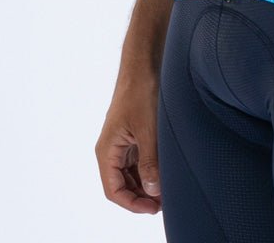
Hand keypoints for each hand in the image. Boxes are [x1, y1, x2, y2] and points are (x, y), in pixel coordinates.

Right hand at [95, 70, 162, 213]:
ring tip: (166, 190)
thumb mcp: (147, 131)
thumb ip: (149, 162)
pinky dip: (148, 171)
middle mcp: (111, 149)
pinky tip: (163, 173)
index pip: (114, 190)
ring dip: (145, 185)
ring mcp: (122, 143)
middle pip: (122, 185)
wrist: (143, 65)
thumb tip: (153, 191)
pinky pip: (137, 162)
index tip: (153, 208)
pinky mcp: (132, 136)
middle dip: (141, 196)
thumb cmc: (140, 92)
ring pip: (130, 175)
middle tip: (164, 201)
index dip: (132, 203)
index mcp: (107, 150)